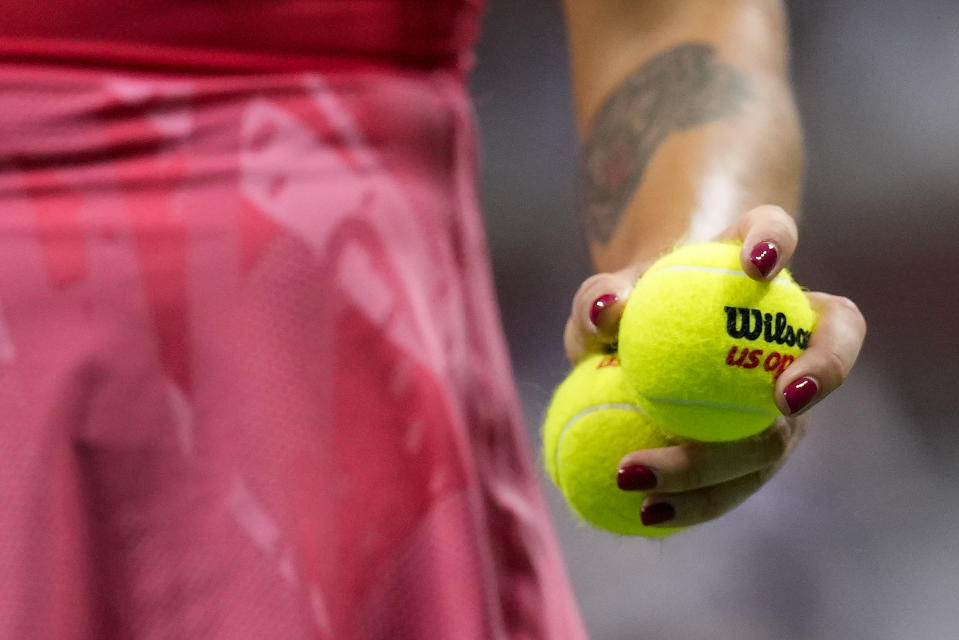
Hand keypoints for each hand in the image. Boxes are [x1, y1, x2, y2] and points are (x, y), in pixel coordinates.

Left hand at [562, 205, 866, 527]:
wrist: (642, 349)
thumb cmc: (628, 314)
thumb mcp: (602, 303)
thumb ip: (598, 299)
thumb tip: (607, 312)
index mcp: (752, 271)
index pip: (775, 233)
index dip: (779, 241)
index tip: (759, 265)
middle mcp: (790, 332)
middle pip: (828, 345)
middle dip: (823, 372)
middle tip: (780, 403)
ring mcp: (788, 400)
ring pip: (779, 438)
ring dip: (725, 465)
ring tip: (650, 483)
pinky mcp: (764, 451)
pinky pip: (738, 481)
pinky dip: (696, 501)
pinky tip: (648, 514)